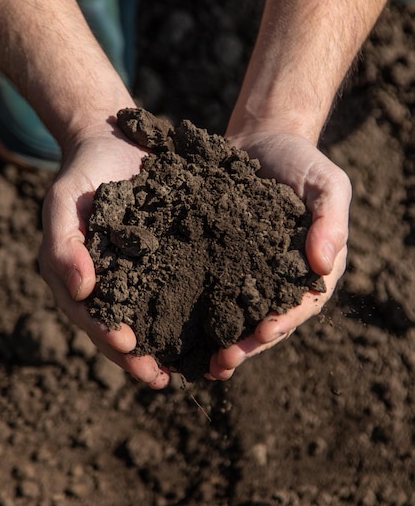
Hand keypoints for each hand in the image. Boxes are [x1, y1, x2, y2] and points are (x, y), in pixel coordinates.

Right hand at [38, 118, 170, 389]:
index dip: (106, 335)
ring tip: (191, 367)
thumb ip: (64, 244)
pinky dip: (195, 311)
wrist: (115, 144)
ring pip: (154, 318)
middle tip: (160, 377)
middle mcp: (112, 285)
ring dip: (169, 345)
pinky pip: (181, 288)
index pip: (91, 317)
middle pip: (122, 329)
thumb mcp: (64, 202)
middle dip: (139, 356)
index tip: (128, 347)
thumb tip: (81, 290)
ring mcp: (142, 274)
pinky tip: (217, 324)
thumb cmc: (84, 175)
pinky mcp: (171, 259)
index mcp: (81, 280)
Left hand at [209, 130, 350, 379]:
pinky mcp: (219, 261)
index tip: (262, 331)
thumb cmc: (301, 161)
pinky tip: (175, 326)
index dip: (283, 321)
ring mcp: (247, 272)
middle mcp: (279, 279)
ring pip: (235, 314)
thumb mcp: (326, 183)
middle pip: (266, 320)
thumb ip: (331, 220)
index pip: (301, 304)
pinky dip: (196, 312)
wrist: (262, 141)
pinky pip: (209, 290)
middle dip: (246, 344)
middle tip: (222, 364)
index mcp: (310, 269)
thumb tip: (324, 265)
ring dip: (220, 340)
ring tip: (200, 363)